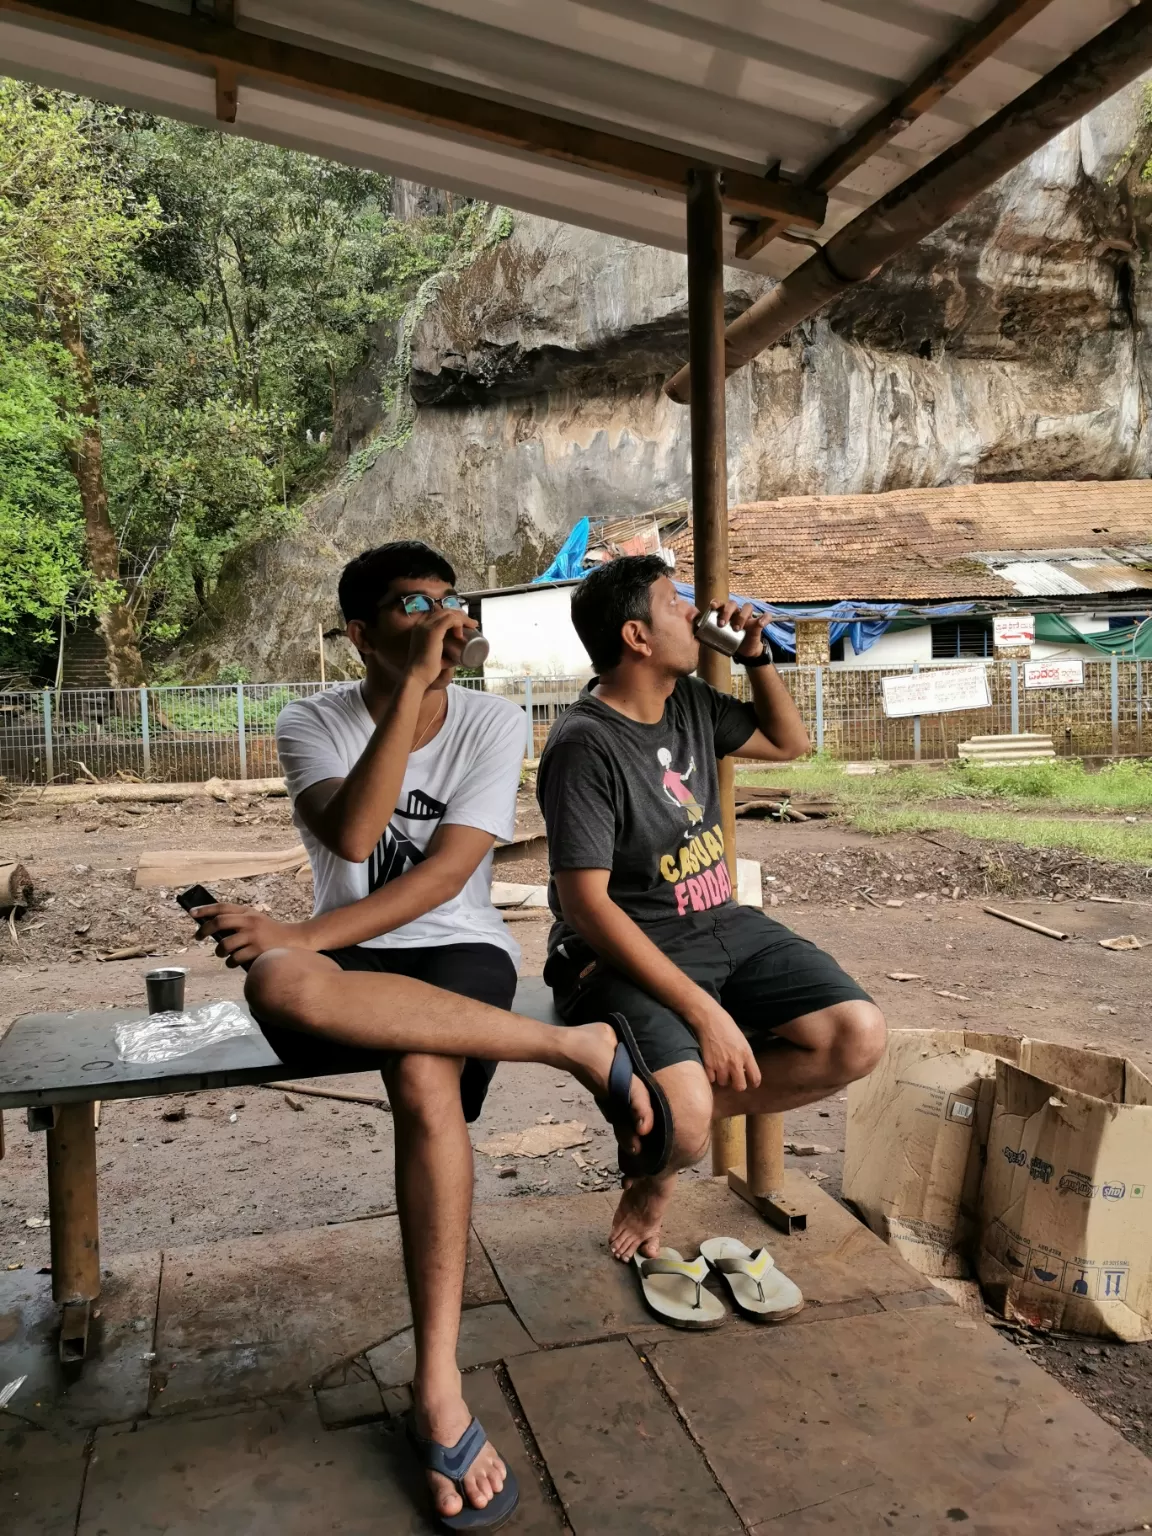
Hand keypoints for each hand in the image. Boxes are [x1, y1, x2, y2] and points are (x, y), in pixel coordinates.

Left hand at [192, 903, 316, 968]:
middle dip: (204, 930)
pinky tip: (234, 962)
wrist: (295, 940)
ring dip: (219, 952)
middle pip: (219, 922)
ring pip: (225, 945)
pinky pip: (235, 959)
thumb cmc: (270, 932)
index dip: (204, 909)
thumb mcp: (256, 920)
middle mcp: (250, 922)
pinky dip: (231, 962)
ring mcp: (254, 936)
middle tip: (198, 936)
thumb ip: (238, 920)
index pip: (222, 908)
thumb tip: (211, 927)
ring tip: (222, 954)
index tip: (191, 913)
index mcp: (248, 912)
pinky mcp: (257, 951)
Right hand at [406, 606, 477, 688]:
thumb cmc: (427, 670)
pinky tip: (462, 633)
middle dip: (461, 615)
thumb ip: (445, 654)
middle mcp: (422, 624)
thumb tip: (458, 657)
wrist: (417, 676)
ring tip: (472, 626)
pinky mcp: (433, 631)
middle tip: (472, 624)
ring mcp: (427, 626)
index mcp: (421, 628)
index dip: (454, 616)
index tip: (465, 623)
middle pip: (445, 611)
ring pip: (449, 613)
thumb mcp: (436, 656)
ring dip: (463, 618)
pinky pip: (450, 620)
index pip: (439, 614)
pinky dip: (459, 623)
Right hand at [687, 997, 761, 1092]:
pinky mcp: (708, 1064)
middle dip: (737, 1084)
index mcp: (746, 1055)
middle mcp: (735, 1062)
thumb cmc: (727, 1026)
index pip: (755, 1078)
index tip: (751, 1082)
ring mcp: (721, 1065)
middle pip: (740, 1087)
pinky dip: (711, 1075)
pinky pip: (711, 1079)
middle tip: (734, 1078)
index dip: (754, 1082)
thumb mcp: (743, 1041)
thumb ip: (745, 1057)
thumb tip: (745, 1071)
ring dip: (722, 1078)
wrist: (709, 1019)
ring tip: (720, 1068)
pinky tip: (712, 1066)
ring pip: (723, 1083)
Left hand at [713, 598, 769, 659]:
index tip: (712, 607)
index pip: (720, 603)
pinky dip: (764, 618)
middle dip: (727, 612)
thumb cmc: (730, 641)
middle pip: (733, 604)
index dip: (716, 603)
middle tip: (722, 624)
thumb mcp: (719, 638)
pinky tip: (761, 622)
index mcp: (726, 613)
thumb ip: (708, 636)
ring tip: (737, 628)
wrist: (745, 651)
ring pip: (747, 607)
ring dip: (741, 616)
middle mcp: (737, 612)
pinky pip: (765, 617)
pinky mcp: (759, 623)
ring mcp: (749, 616)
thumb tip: (692, 637)